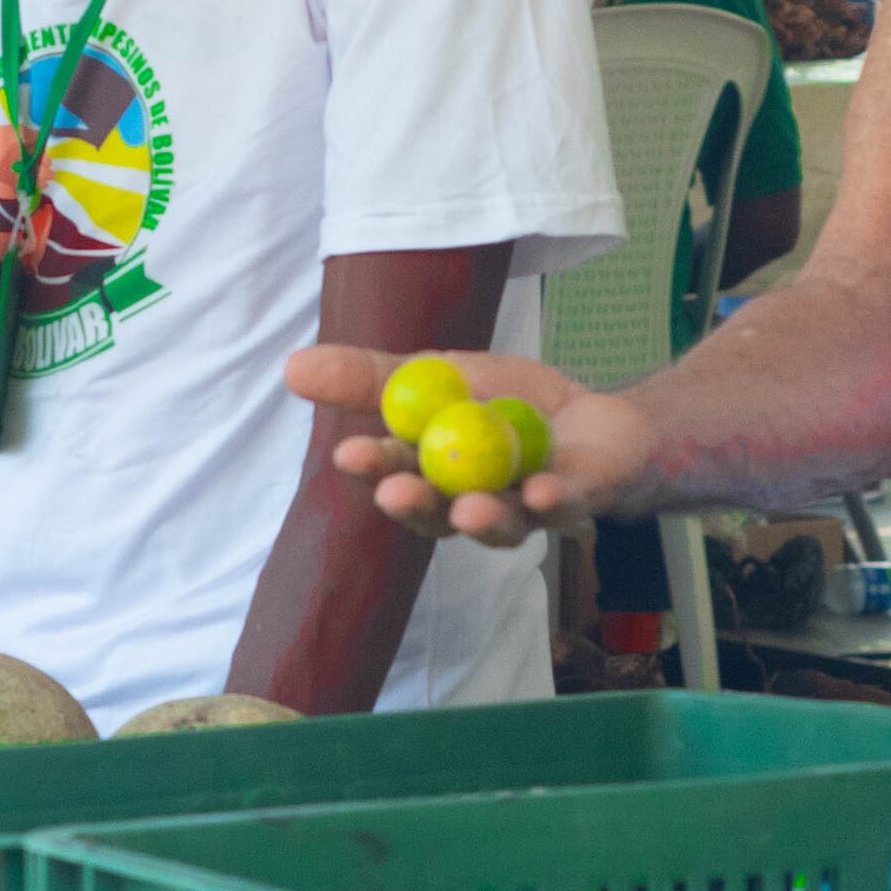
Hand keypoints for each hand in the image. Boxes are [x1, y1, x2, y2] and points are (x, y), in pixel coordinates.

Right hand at [288, 342, 644, 547]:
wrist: (600, 421)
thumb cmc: (507, 407)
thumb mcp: (434, 374)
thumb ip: (369, 378)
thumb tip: (290, 367)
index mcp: (434, 477)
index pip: (396, 477)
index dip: (373, 472)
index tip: (347, 455)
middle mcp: (475, 505)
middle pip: (440, 514)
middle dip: (416, 504)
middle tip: (394, 491)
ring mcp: (528, 511)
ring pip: (502, 523)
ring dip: (483, 519)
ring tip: (468, 509)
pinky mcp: (579, 503)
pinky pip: (566, 507)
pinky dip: (553, 501)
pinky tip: (540, 492)